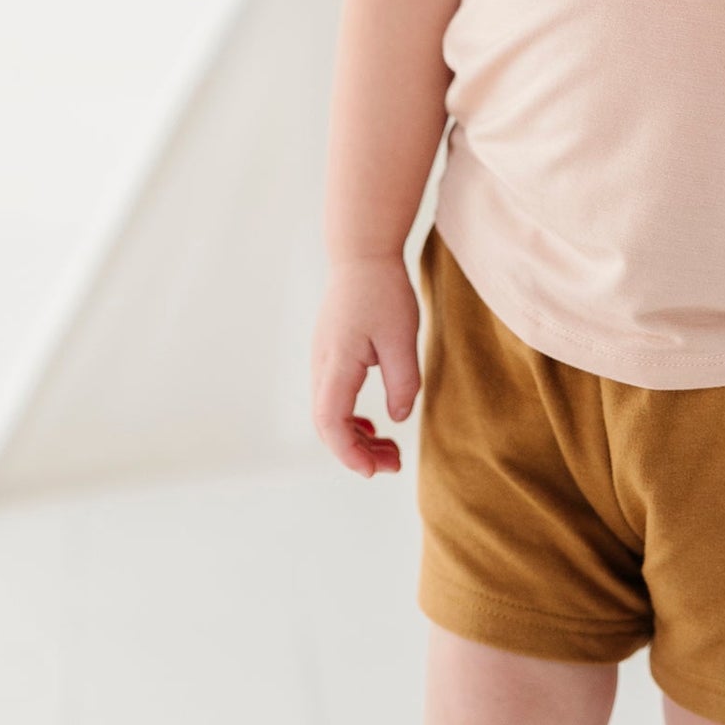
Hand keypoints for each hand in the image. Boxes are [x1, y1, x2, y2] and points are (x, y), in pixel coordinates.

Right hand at [310, 254, 421, 476]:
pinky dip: (351, 419)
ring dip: (355, 437)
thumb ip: (402, 381)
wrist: (362, 254)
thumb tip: (397, 419)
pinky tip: (374, 425)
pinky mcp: (330, 356)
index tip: (375, 470)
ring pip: (329, 413)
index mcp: (336, 364)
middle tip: (394, 463)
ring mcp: (322, 361)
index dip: (349, 453)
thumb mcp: (402, 337)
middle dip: (357, 452)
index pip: (331, 422)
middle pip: (327, 424)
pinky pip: (333, 398)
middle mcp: (321, 366)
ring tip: (389, 450)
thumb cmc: (383, 292)